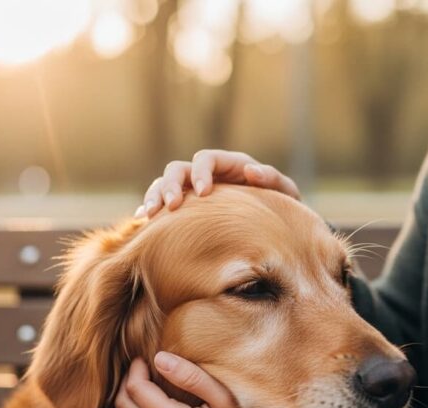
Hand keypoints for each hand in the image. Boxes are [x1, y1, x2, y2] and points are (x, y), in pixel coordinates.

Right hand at [135, 150, 300, 218]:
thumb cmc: (280, 207)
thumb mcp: (284, 193)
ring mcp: (192, 192)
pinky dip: (149, 213)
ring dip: (154, 198)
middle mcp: (206, 175)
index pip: (205, 159)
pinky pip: (159, 207)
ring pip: (162, 186)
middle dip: (170, 185)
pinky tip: (142, 225)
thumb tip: (252, 171)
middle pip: (177, 170)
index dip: (200, 172)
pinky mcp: (184, 211)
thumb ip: (273, 179)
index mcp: (228, 165)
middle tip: (170, 207)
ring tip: (149, 217)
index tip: (203, 193)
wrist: (275, 229)